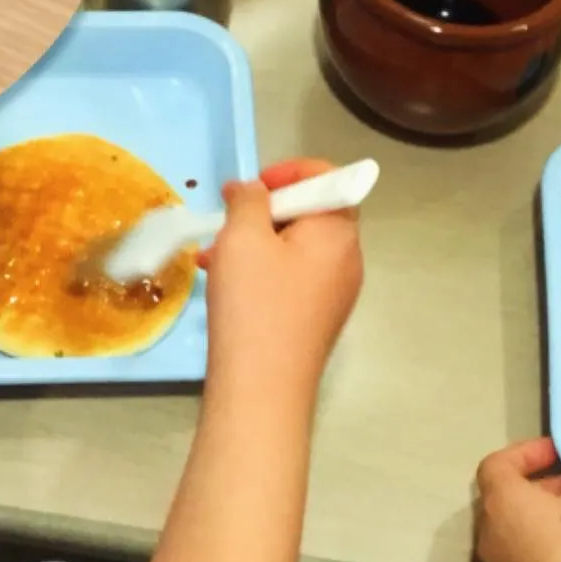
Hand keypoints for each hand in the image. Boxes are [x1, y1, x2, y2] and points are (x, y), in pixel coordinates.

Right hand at [203, 158, 363, 400]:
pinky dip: (261, 272)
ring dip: (254, 244)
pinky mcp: (317, 320)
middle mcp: (348, 260)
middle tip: (227, 225)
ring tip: (213, 258)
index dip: (289, 172)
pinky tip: (225, 287)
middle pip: (311, 214)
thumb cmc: (255, 305)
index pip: (328, 179)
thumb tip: (251, 191)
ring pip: (295, 249)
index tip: (252, 187)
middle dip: (264, 212)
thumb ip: (249, 200)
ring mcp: (335, 293)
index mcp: (339, 232)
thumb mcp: (243, 237)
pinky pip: (292, 279)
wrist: (262, 389)